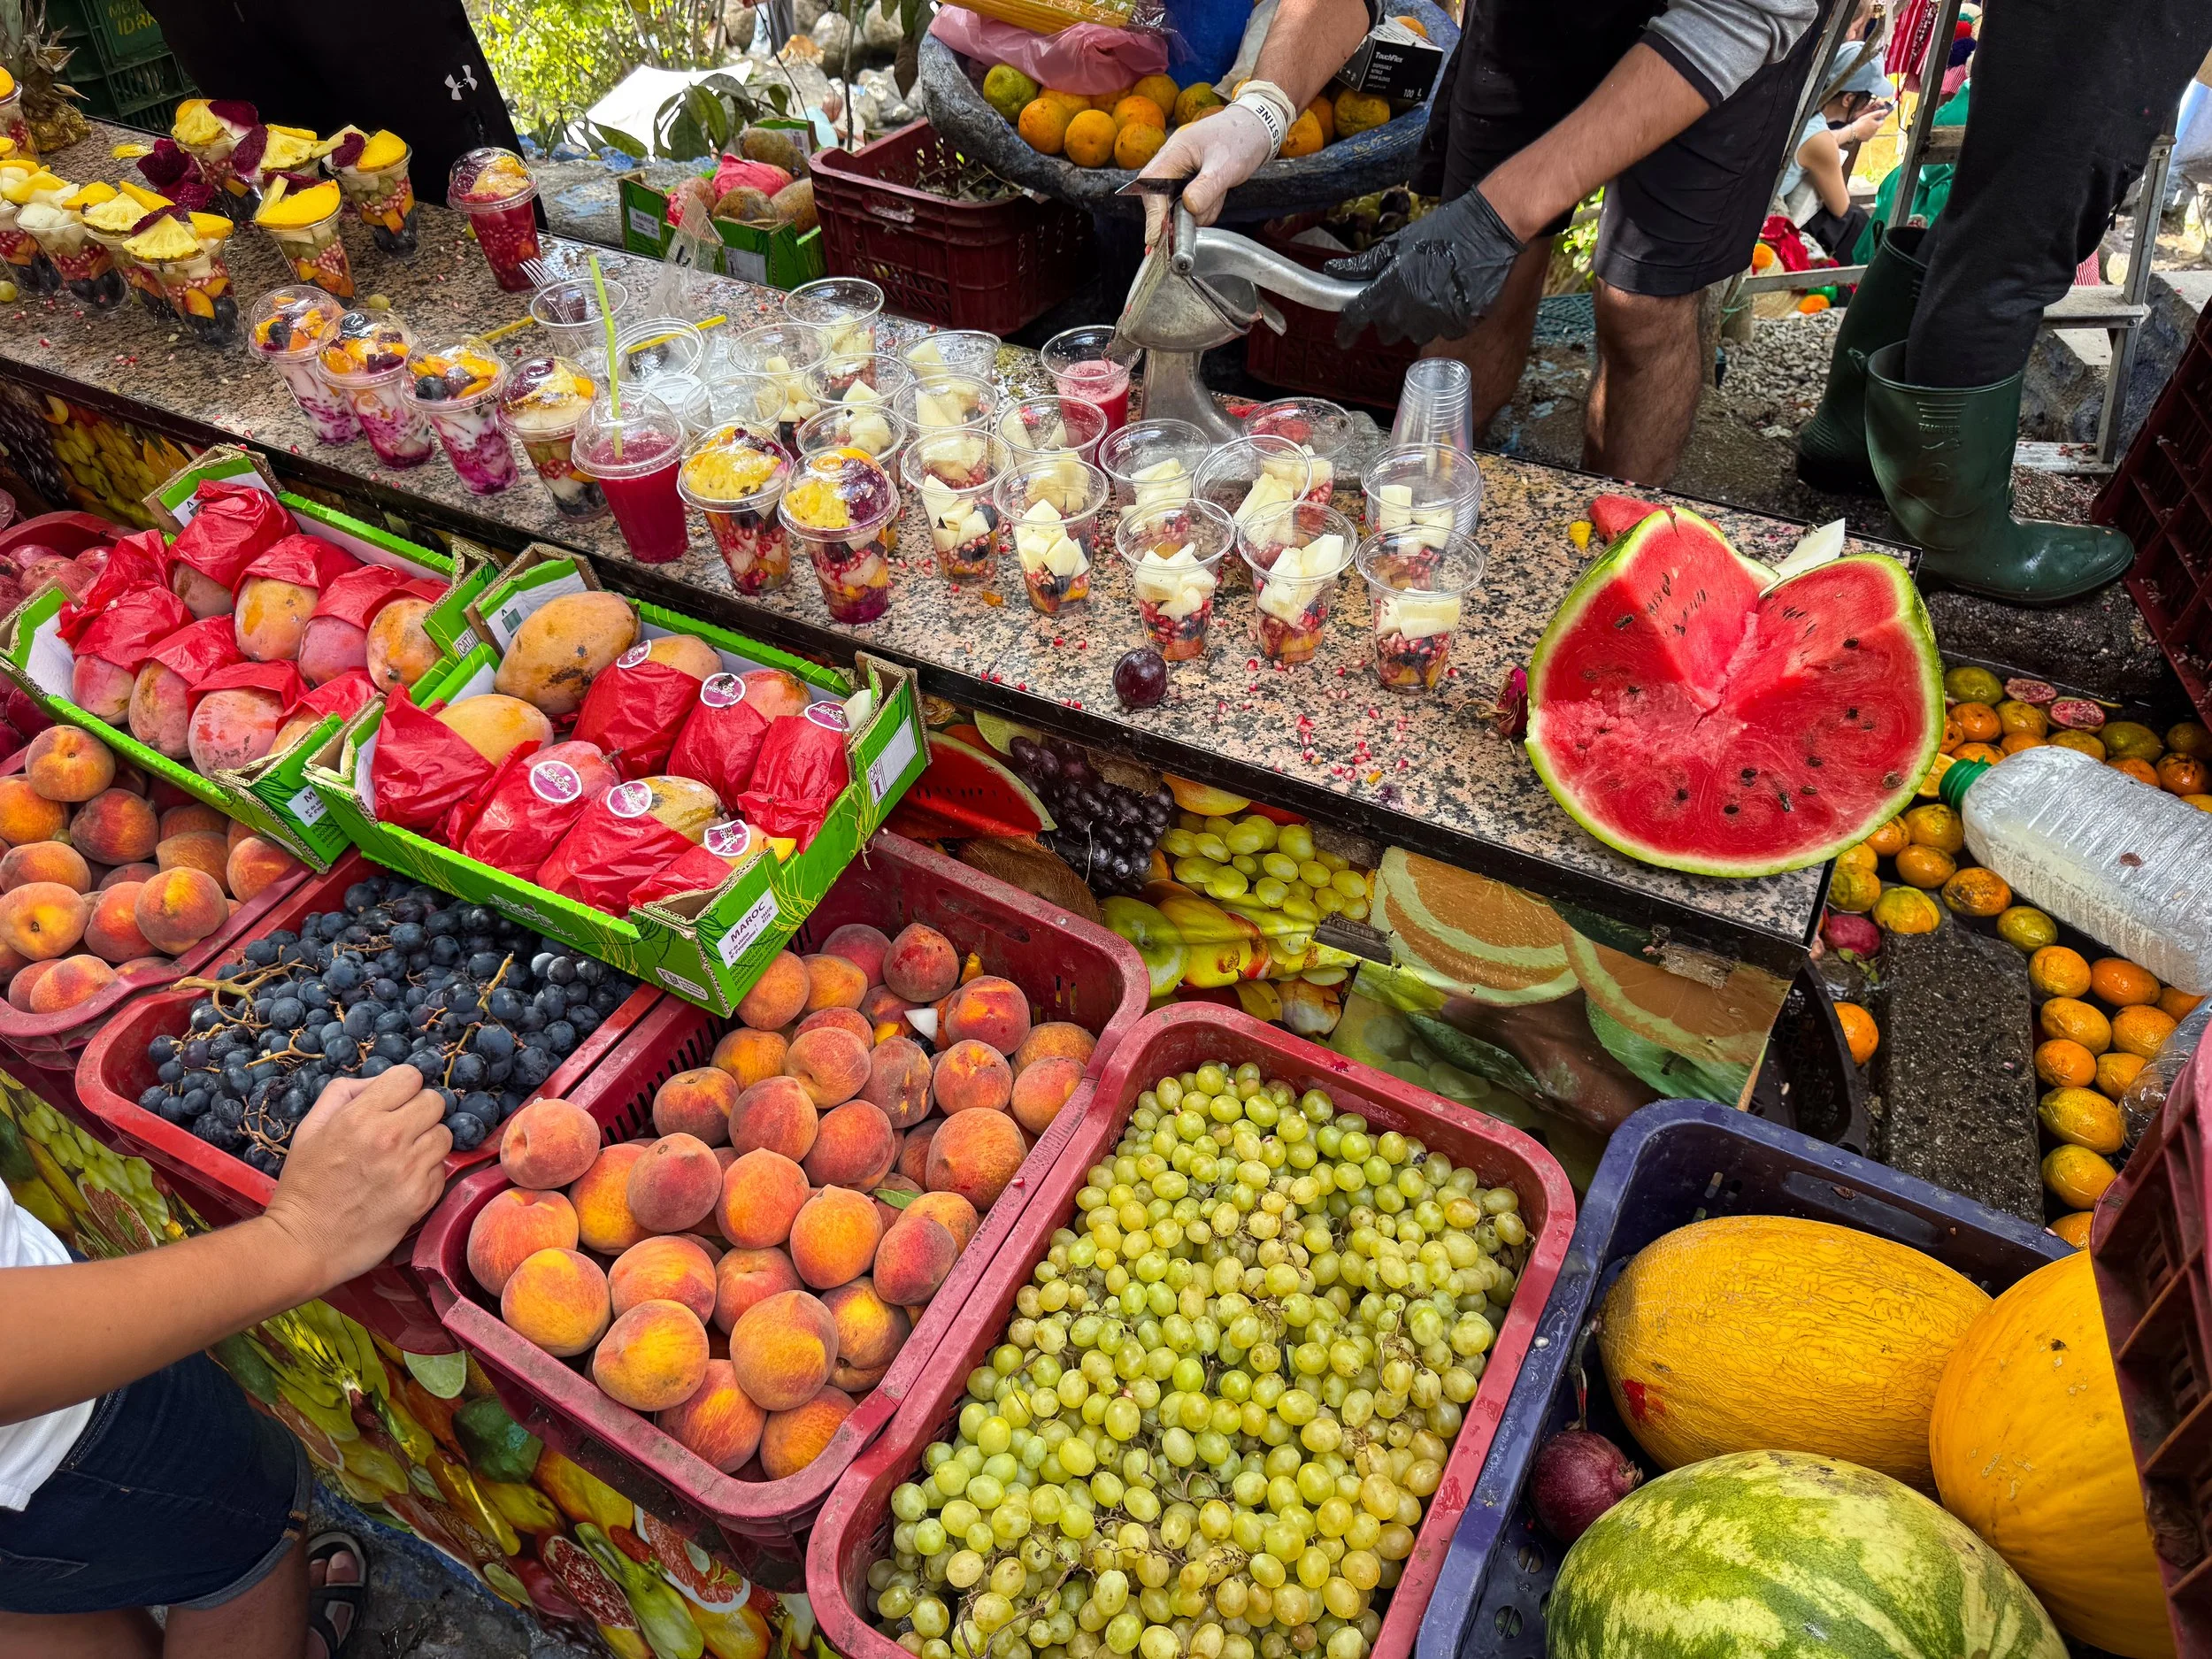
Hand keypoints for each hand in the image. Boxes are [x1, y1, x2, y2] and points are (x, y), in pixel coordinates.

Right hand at [263, 1066, 450, 1290]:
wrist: (304, 1244)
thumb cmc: (305, 1186)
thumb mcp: (310, 1128)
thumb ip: (344, 1094)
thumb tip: (378, 1082)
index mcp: (360, 1117)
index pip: (410, 1076)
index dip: (402, 1088)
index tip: (393, 1104)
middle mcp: (390, 1138)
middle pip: (435, 1101)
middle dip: (419, 1112)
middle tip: (400, 1132)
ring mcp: (410, 1169)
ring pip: (444, 1135)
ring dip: (427, 1143)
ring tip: (401, 1159)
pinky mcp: (423, 1197)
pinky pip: (441, 1169)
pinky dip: (427, 1173)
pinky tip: (402, 1183)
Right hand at [1138, 104, 1274, 234]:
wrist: (1255, 128)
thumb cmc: (1240, 137)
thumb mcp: (1226, 165)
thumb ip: (1207, 187)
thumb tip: (1189, 207)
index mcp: (1173, 153)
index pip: (1150, 187)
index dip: (1153, 214)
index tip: (1156, 237)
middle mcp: (1171, 165)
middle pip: (1161, 202)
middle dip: (1182, 214)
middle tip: (1206, 208)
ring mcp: (1180, 176)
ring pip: (1179, 209)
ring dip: (1201, 210)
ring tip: (1219, 191)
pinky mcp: (1190, 185)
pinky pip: (1193, 208)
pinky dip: (1207, 207)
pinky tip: (1219, 193)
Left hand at [1324, 188, 1526, 347]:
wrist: (1489, 229)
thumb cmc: (1443, 231)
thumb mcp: (1398, 243)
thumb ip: (1364, 265)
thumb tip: (1333, 271)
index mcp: (1391, 287)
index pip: (1359, 316)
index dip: (1347, 330)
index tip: (1344, 339)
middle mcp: (1411, 310)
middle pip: (1389, 331)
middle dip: (1390, 318)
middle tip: (1404, 294)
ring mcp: (1437, 320)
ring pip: (1417, 333)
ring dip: (1419, 319)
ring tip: (1433, 289)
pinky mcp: (1461, 325)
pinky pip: (1444, 331)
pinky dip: (1446, 319)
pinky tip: (1453, 294)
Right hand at [1848, 102, 1891, 139]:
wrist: (1853, 132)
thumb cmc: (1861, 122)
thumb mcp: (1870, 116)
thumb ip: (1878, 113)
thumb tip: (1886, 111)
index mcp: (1877, 126)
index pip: (1882, 122)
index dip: (1880, 118)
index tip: (1876, 117)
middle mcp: (1875, 132)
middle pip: (1877, 126)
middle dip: (1874, 124)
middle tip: (1868, 121)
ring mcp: (1871, 136)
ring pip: (1873, 131)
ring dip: (1870, 128)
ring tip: (1864, 126)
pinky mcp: (1866, 139)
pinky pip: (1868, 135)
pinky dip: (1866, 133)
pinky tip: (1862, 130)